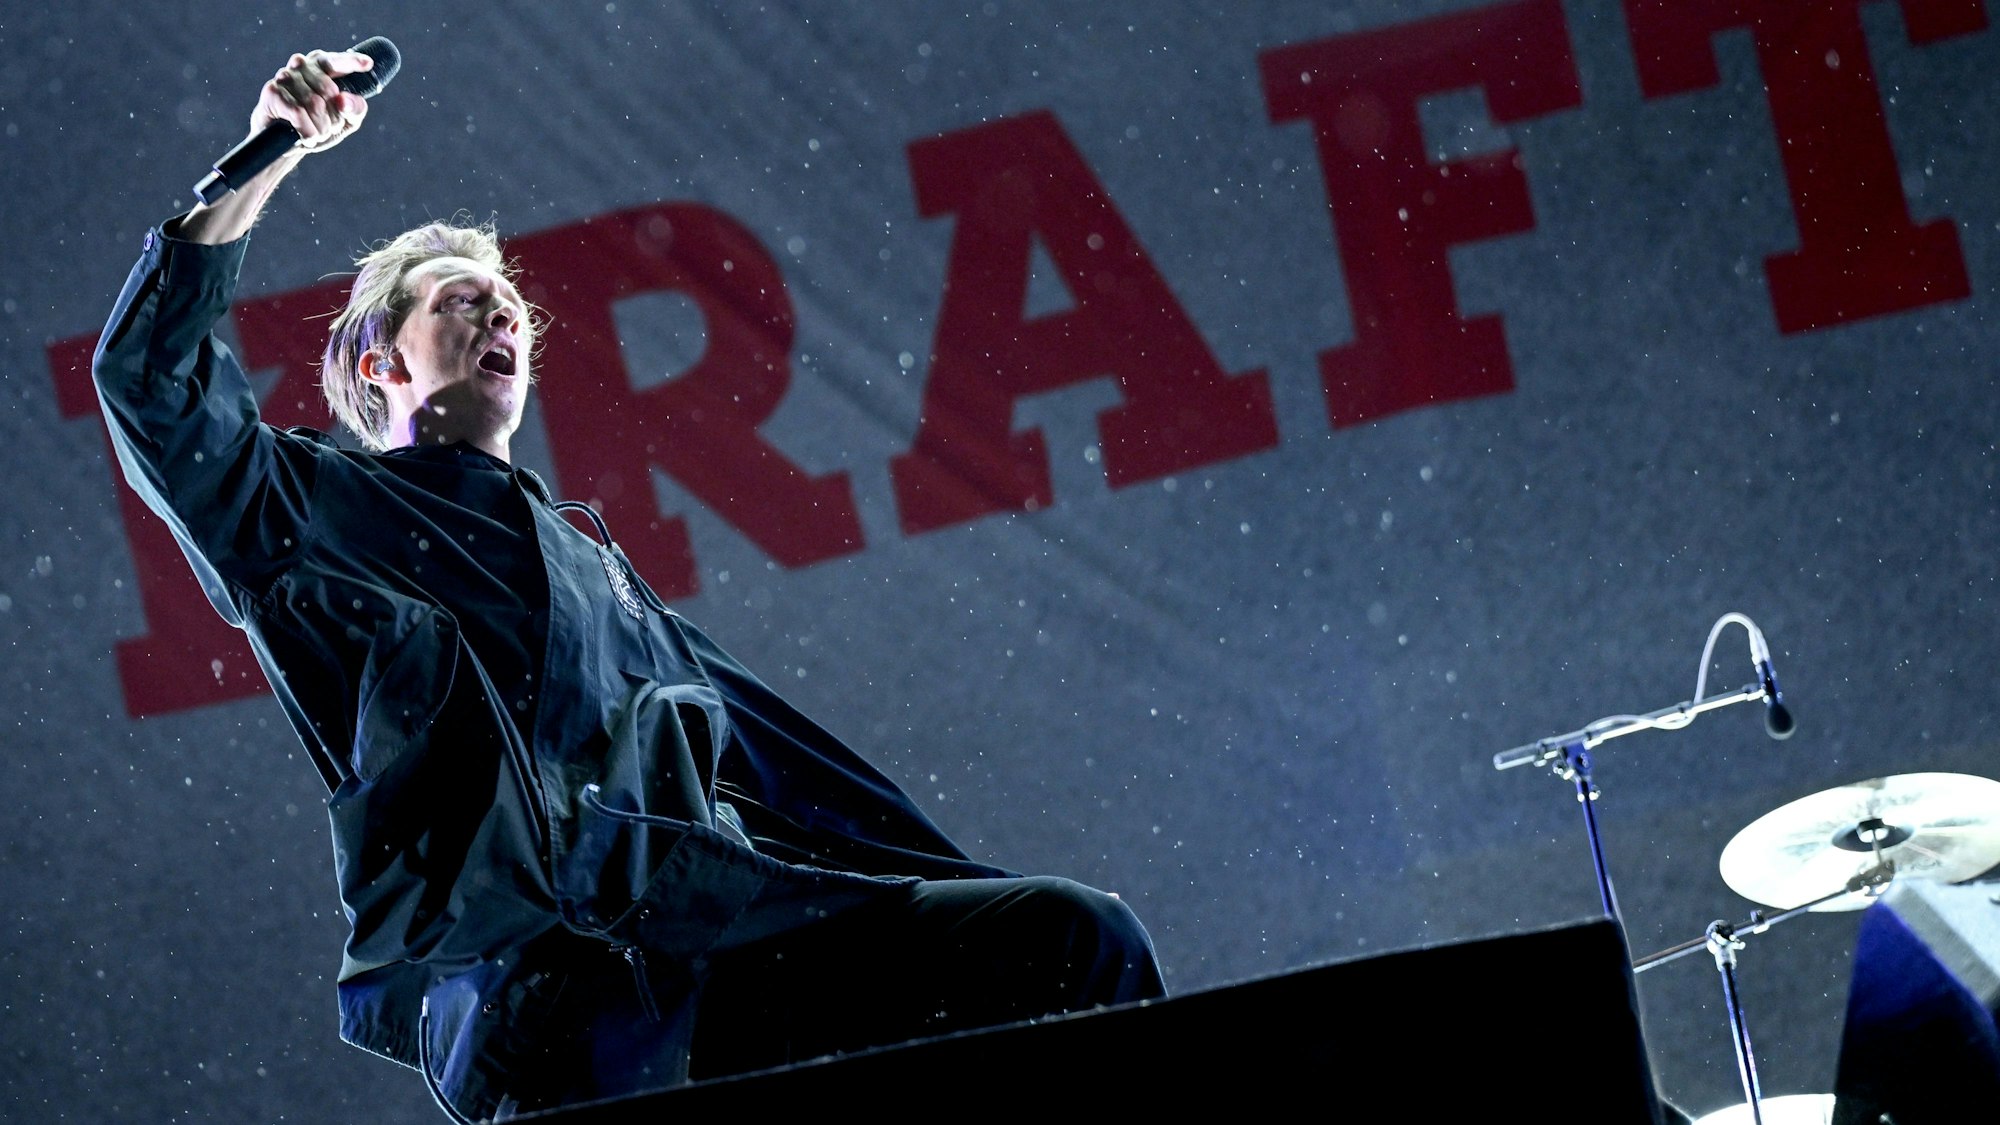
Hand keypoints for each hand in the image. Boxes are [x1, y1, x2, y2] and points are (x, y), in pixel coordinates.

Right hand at [249, 49, 371, 151]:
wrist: (289, 143)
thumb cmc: (319, 124)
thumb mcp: (346, 119)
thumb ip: (355, 108)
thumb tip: (343, 101)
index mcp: (321, 65)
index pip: (336, 61)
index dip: (351, 62)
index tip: (368, 64)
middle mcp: (301, 64)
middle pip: (329, 91)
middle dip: (333, 117)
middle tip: (328, 127)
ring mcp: (284, 76)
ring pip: (314, 104)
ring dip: (320, 128)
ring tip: (315, 133)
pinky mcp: (272, 91)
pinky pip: (298, 113)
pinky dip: (307, 132)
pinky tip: (305, 136)